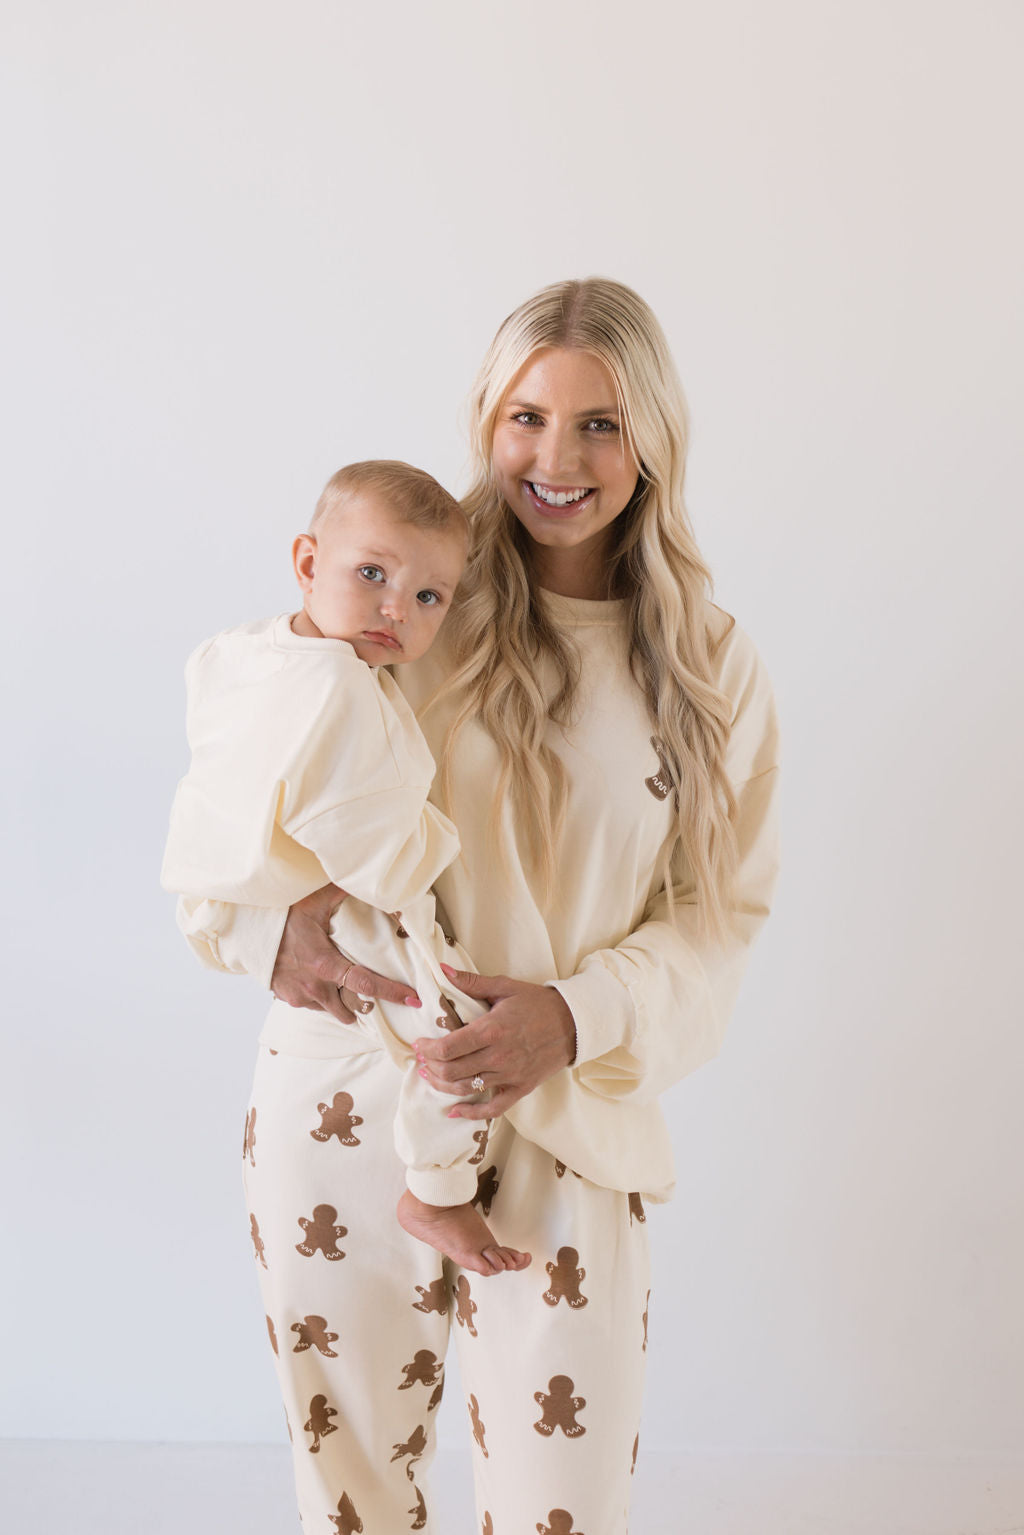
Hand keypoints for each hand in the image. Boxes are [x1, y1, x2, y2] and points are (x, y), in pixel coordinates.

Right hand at [270, 883, 420, 1024]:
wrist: (245, 932)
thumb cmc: (281, 917)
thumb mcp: (314, 901)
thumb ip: (344, 893)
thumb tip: (371, 881)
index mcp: (325, 965)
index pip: (367, 985)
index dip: (393, 993)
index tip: (414, 999)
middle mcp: (315, 986)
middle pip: (351, 1009)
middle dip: (364, 1008)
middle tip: (376, 1001)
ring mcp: (300, 996)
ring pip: (330, 1009)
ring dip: (339, 1002)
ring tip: (344, 989)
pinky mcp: (287, 999)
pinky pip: (311, 1005)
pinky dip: (319, 997)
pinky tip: (319, 982)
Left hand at [413, 966, 575, 1118]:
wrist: (574, 1022)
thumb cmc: (538, 1003)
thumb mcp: (505, 987)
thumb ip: (471, 982)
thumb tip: (442, 970)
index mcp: (491, 1030)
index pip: (447, 1048)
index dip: (427, 1049)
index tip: (419, 1045)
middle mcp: (498, 1056)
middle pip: (451, 1071)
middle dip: (431, 1067)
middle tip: (422, 1060)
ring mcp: (510, 1075)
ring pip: (465, 1089)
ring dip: (442, 1085)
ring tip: (431, 1077)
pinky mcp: (520, 1088)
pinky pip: (492, 1109)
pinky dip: (471, 1113)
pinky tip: (454, 1111)